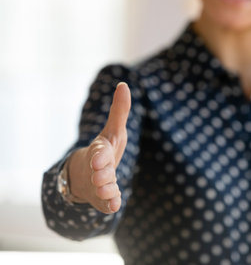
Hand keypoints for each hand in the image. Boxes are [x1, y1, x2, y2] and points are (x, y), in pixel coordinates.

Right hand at [68, 82, 130, 213]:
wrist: (85, 176)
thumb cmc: (105, 150)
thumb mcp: (113, 130)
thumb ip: (120, 110)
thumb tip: (124, 85)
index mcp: (100, 151)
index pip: (99, 151)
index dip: (99, 155)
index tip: (98, 158)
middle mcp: (97, 169)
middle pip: (99, 172)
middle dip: (100, 173)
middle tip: (101, 176)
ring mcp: (99, 185)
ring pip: (102, 189)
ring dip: (105, 191)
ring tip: (108, 192)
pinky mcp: (103, 199)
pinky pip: (106, 204)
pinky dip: (109, 205)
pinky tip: (114, 207)